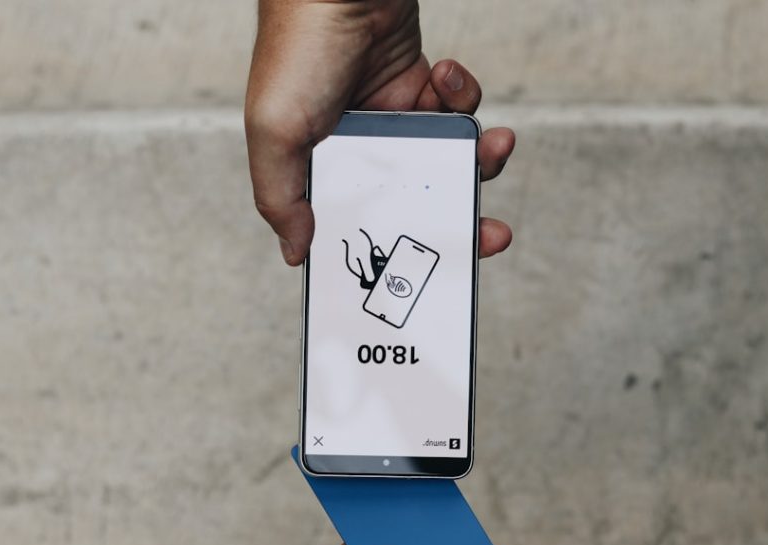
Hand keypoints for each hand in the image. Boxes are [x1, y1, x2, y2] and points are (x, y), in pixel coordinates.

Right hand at [245, 0, 514, 264]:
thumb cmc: (298, 49)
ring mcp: (396, 119)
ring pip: (449, 159)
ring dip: (479, 159)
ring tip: (493, 146)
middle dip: (461, 220)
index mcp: (324, 170)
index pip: (367, 227)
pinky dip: (461, 95)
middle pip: (420, 203)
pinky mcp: (422, 86)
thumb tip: (297, 253)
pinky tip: (444, 75)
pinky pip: (456, 107)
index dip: (403, 251)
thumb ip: (280, 198)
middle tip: (491, 236)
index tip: (439, 272)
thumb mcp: (274, 132)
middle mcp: (362, 151)